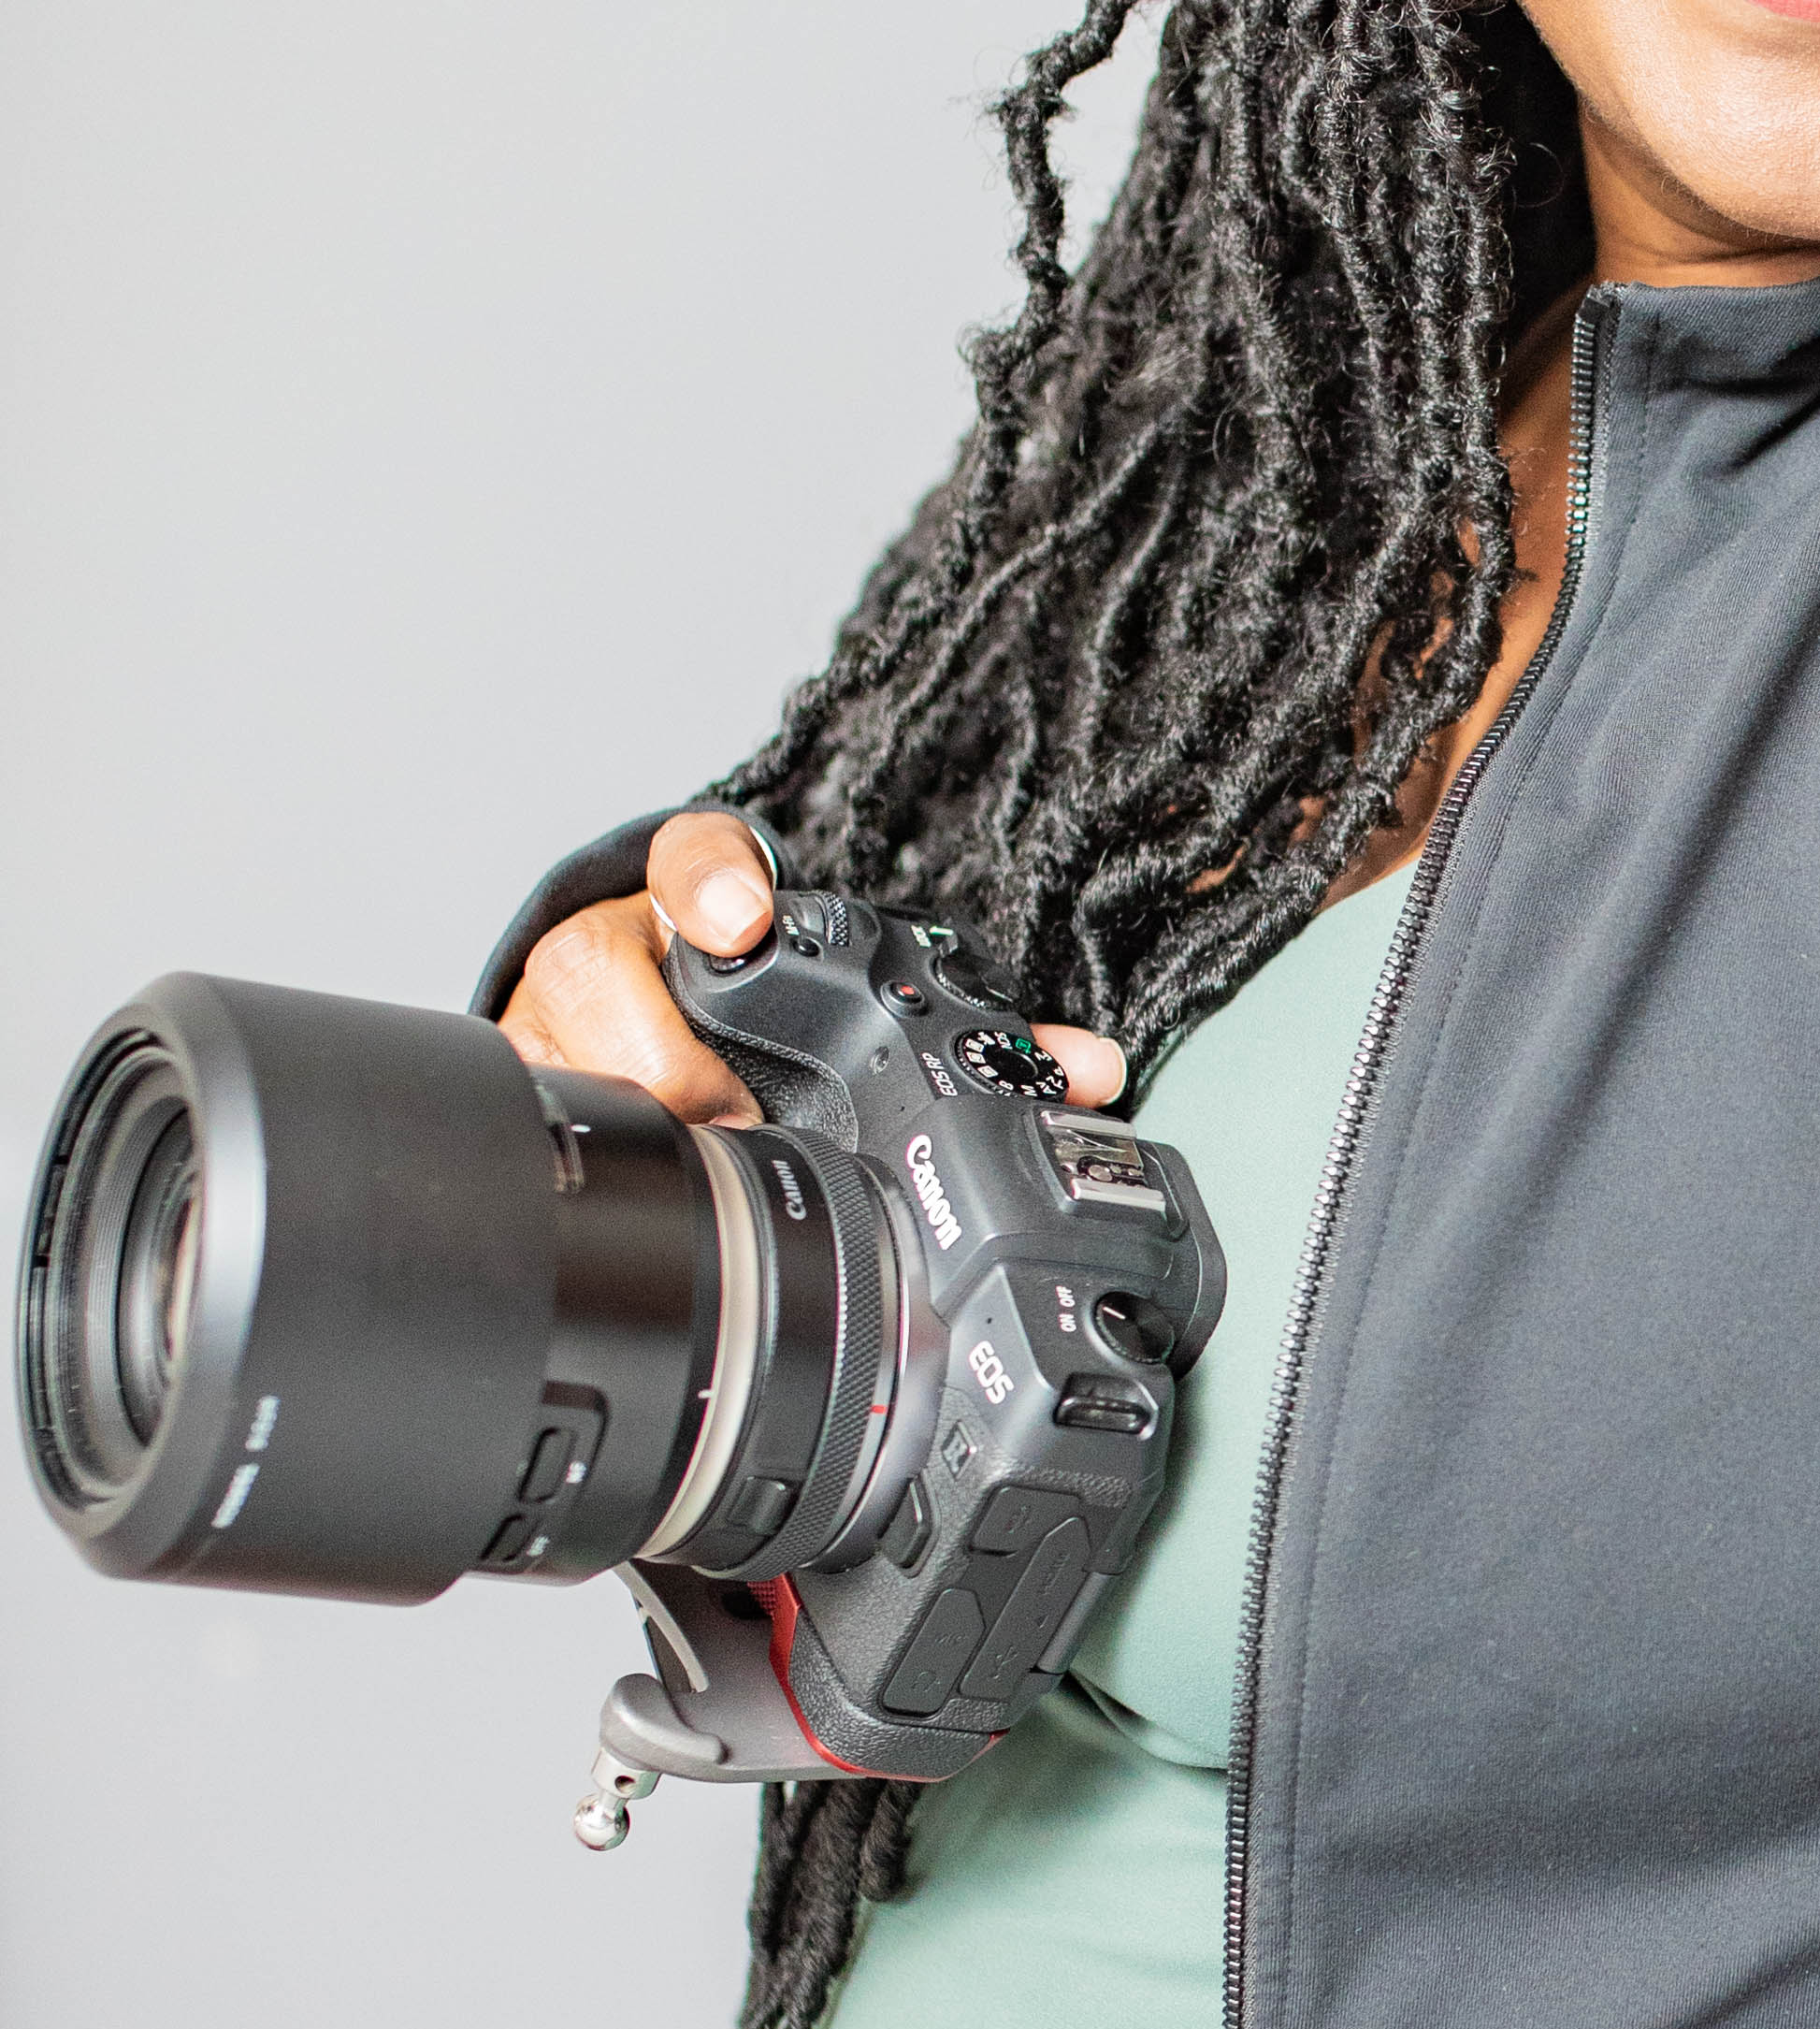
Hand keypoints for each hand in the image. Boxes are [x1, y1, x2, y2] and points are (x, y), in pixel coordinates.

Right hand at [495, 809, 1124, 1128]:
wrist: (650, 997)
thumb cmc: (768, 995)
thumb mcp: (852, 987)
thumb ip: (978, 1026)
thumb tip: (1090, 1074)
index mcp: (711, 896)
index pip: (693, 858)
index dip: (715, 884)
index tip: (737, 916)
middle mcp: (620, 936)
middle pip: (604, 975)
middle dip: (674, 1058)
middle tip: (738, 1112)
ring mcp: (555, 1002)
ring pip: (564, 1046)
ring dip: (637, 1105)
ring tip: (699, 1148)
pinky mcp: (520, 1065)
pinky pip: (532, 1102)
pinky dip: (589, 1141)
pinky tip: (633, 1170)